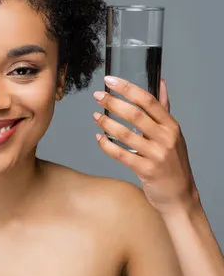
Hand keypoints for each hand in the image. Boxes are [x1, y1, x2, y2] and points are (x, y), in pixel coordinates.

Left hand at [92, 76, 198, 215]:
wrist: (179, 195)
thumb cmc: (172, 162)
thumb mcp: (173, 133)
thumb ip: (164, 109)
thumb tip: (161, 82)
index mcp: (171, 126)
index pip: (148, 100)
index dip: (128, 88)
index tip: (110, 80)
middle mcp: (165, 138)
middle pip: (135, 114)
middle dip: (113, 102)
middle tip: (97, 96)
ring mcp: (156, 154)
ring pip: (125, 134)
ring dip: (107, 123)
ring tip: (95, 116)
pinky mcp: (146, 170)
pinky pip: (121, 154)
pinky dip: (107, 146)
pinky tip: (99, 138)